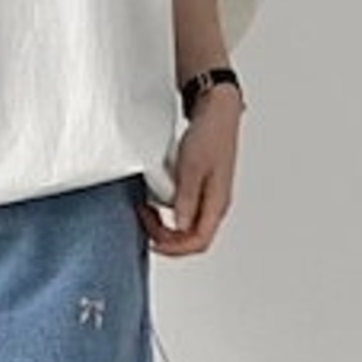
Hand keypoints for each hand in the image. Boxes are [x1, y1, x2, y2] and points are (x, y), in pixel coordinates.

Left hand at [137, 86, 242, 256]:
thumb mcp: (191, 168)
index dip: (174, 248)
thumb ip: (186, 199)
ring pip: (186, 227)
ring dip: (164, 226)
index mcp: (217, 204)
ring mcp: (208, 198)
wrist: (216, 112)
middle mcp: (215, 205)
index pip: (198, 242)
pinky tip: (155, 202)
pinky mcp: (201, 190)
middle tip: (144, 222)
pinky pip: (184, 212)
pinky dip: (167, 213)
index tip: (152, 240)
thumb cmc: (209, 135)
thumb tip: (180, 226)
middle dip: (166, 238)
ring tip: (146, 212)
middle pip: (191, 239)